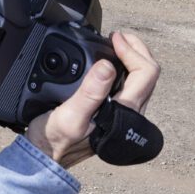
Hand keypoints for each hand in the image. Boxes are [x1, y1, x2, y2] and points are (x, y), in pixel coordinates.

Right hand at [24, 31, 159, 168]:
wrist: (45, 157)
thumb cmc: (55, 140)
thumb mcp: (69, 116)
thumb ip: (89, 93)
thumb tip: (108, 66)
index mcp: (124, 113)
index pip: (146, 73)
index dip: (133, 50)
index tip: (114, 38)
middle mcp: (129, 113)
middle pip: (148, 73)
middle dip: (136, 49)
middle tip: (117, 35)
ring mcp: (124, 113)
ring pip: (141, 79)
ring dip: (131, 57)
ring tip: (114, 43)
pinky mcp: (114, 112)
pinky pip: (129, 85)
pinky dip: (123, 67)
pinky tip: (107, 62)